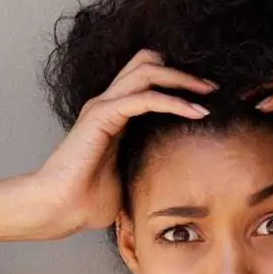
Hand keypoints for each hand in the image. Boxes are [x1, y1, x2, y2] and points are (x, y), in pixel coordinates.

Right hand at [29, 49, 216, 236]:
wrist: (59, 210)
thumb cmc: (88, 201)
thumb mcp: (130, 179)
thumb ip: (148, 168)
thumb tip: (176, 179)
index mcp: (115, 115)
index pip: (148, 80)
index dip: (178, 81)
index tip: (208, 98)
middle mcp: (108, 103)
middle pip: (148, 63)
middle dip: (184, 72)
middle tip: (213, 88)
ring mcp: (103, 107)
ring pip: (147, 71)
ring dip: (182, 79)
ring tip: (209, 93)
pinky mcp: (101, 116)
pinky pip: (144, 98)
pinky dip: (172, 100)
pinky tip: (194, 111)